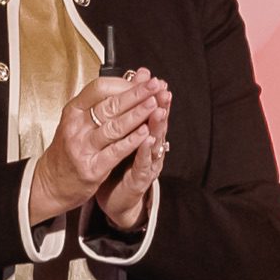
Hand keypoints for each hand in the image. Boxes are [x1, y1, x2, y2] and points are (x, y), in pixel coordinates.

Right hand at [29, 68, 165, 224]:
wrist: (50, 182)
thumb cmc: (69, 149)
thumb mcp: (80, 120)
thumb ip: (106, 100)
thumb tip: (135, 78)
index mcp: (73, 111)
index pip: (99, 88)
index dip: (123, 84)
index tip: (142, 81)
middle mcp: (76, 127)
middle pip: (109, 105)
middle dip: (136, 94)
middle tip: (155, 86)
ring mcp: (82, 148)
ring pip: (114, 127)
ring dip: (137, 115)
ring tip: (154, 104)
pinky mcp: (91, 168)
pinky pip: (115, 152)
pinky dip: (132, 141)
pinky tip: (145, 132)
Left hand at [96, 81, 170, 231]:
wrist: (116, 200)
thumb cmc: (118, 165)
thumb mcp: (122, 137)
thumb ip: (128, 115)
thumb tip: (128, 90)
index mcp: (144, 134)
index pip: (151, 110)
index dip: (151, 95)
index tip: (152, 78)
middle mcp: (150, 147)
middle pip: (157, 122)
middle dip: (160, 104)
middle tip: (163, 89)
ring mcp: (148, 163)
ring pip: (155, 141)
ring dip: (157, 124)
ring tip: (158, 109)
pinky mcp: (141, 180)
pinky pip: (144, 163)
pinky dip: (146, 151)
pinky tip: (148, 139)